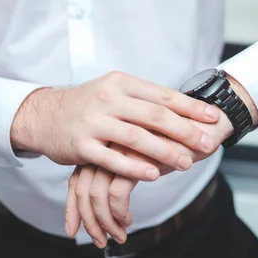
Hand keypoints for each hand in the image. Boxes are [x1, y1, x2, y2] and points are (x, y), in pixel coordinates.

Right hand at [10, 71, 220, 180]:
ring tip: (185, 163)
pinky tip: (154, 174)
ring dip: (164, 151)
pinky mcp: (81, 145)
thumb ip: (143, 98)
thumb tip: (183, 106)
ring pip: (136, 138)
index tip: (213, 117)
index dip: (190, 107)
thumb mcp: (113, 91)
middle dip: (184, 131)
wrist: (44, 114)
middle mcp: (108, 98)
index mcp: (121, 83)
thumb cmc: (88, 103)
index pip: (162, 95)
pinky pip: (112, 159)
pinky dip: (134, 167)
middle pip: (154, 116)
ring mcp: (93, 122)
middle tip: (205, 144)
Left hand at [64, 112, 232, 246]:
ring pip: (95, 192)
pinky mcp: (133, 156)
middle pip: (81, 185)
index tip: (76, 227)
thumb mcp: (145, 153)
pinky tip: (128, 222)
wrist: (205, 123)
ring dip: (104, 221)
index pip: (79, 174)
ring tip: (118, 236)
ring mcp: (118, 146)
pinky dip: (119, 212)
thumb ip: (123, 164)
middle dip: (86, 217)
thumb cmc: (176, 138)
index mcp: (106, 138)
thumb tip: (104, 195)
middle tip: (99, 239)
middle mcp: (107, 139)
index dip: (75, 203)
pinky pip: (116, 193)